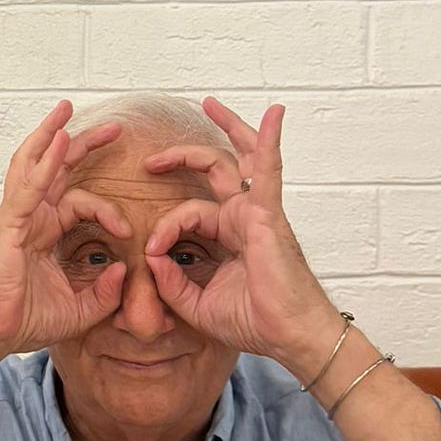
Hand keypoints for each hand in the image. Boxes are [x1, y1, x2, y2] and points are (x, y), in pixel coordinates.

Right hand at [0, 101, 130, 365]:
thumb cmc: (20, 322)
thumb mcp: (77, 310)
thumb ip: (104, 293)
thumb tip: (123, 269)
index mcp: (42, 232)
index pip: (78, 201)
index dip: (107, 209)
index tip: (126, 232)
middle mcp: (28, 218)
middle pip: (55, 169)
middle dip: (82, 145)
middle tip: (113, 128)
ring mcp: (15, 218)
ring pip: (33, 164)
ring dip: (51, 136)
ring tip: (66, 111)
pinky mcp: (8, 225)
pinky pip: (30, 187)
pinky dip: (45, 162)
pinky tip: (60, 141)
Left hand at [142, 99, 339, 370]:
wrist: (289, 337)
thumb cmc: (254, 322)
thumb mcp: (197, 304)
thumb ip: (171, 283)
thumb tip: (151, 257)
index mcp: (228, 234)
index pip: (188, 212)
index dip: (163, 228)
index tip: (151, 253)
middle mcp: (243, 216)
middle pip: (214, 168)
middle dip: (182, 156)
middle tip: (153, 159)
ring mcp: (257, 211)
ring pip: (238, 158)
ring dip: (225, 129)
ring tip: (209, 104)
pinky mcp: (268, 213)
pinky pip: (267, 170)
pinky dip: (269, 141)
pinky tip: (273, 115)